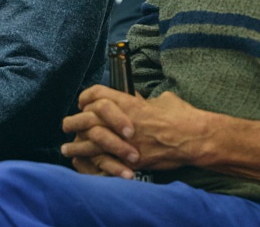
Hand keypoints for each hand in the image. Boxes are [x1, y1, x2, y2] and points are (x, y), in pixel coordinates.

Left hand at [60, 85, 211, 177]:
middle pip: (88, 118)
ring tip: (67, 148)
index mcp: (130, 103)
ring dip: (77, 145)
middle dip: (74, 121)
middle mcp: (123, 121)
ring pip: (91, 142)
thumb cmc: (181, 116)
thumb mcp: (162, 100)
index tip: (83, 102)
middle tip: (66, 125)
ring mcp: (125, 142)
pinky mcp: (130, 160)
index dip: (87, 97)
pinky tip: (84, 165)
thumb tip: (137, 99)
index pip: (98, 94)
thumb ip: (144, 100)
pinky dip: (91, 163)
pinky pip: (103, 162)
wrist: (194, 138)